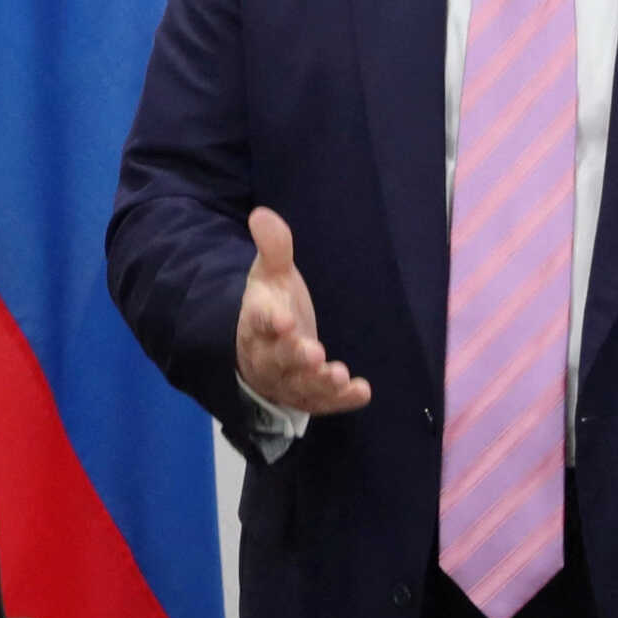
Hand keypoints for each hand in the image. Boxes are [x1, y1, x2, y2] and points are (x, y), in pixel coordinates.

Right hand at [234, 207, 372, 413]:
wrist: (265, 347)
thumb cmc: (272, 305)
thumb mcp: (271, 274)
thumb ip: (273, 247)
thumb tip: (262, 214)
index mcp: (255, 322)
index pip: (259, 321)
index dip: (271, 321)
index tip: (284, 319)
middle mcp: (267, 355)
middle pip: (277, 359)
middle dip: (295, 356)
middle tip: (314, 352)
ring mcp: (287, 379)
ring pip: (298, 386)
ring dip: (318, 383)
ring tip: (338, 375)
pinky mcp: (307, 396)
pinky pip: (321, 403)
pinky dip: (340, 401)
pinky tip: (361, 392)